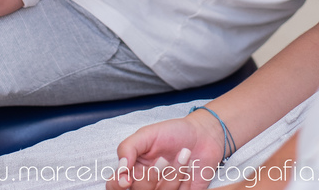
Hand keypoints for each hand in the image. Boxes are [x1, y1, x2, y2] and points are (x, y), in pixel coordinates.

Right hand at [111, 110, 225, 189]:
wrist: (203, 135)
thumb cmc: (174, 133)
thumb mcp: (148, 134)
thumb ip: (128, 147)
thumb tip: (120, 167)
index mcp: (133, 170)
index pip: (115, 186)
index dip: (117, 185)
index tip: (127, 179)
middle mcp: (146, 185)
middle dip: (151, 178)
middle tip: (163, 160)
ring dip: (173, 176)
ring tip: (184, 155)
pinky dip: (185, 182)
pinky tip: (190, 168)